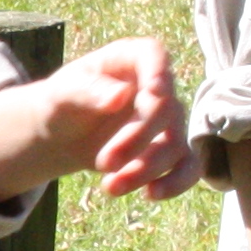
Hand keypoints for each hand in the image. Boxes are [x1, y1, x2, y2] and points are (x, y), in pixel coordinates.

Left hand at [0, 37, 194, 202]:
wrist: (63, 132)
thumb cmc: (62, 102)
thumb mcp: (62, 93)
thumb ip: (86, 91)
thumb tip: (120, 96)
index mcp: (131, 58)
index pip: (152, 55)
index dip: (158, 72)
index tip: (154, 92)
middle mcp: (156, 85)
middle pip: (163, 110)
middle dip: (136, 140)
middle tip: (103, 163)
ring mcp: (167, 119)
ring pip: (174, 144)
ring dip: (146, 169)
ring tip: (109, 187)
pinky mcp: (170, 149)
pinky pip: (188, 166)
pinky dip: (176, 182)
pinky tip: (151, 194)